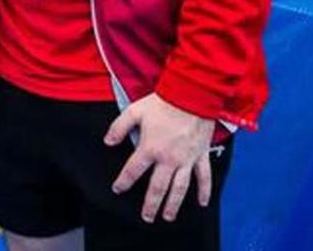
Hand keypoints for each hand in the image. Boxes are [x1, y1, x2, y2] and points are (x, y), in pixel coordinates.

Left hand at [105, 92, 217, 221]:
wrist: (192, 95)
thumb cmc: (162, 102)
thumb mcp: (134, 111)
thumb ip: (119, 127)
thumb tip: (107, 142)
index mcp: (150, 148)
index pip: (132, 171)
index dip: (123, 182)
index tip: (118, 190)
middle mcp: (168, 159)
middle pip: (157, 187)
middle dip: (151, 204)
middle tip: (147, 218)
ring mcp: (186, 159)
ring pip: (179, 188)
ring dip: (173, 204)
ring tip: (168, 217)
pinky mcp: (200, 156)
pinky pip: (204, 177)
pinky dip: (205, 191)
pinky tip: (202, 203)